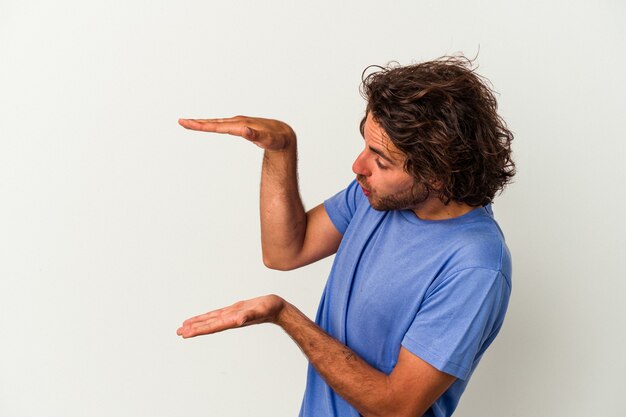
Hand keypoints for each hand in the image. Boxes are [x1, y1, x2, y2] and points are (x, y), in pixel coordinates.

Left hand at [176, 294, 285, 337]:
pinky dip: (207, 317)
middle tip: (178, 332)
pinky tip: (202, 319)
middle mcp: (229, 319)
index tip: (185, 333)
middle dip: (193, 328)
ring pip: (210, 320)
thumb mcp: (259, 311)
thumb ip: (249, 316)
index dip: (198, 329)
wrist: (276, 308)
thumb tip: (239, 321)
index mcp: (232, 321)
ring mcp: (230, 315)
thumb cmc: (269, 309)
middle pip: (208, 325)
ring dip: (198, 323)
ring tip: (185, 327)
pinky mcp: (233, 310)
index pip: (211, 326)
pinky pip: (217, 314)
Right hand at [178, 116, 295, 151]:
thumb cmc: (277, 139)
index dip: (203, 125)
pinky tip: (208, 125)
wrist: (284, 135)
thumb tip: (244, 131)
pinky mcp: (241, 127)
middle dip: (198, 123)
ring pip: (218, 122)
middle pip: (215, 122)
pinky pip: (223, 125)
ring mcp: (239, 124)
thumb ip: (257, 136)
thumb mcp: (269, 140)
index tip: (188, 123)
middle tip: (182, 122)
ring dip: (204, 123)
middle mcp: (238, 123)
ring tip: (189, 123)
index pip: (218, 126)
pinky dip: (213, 125)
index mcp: (241, 126)